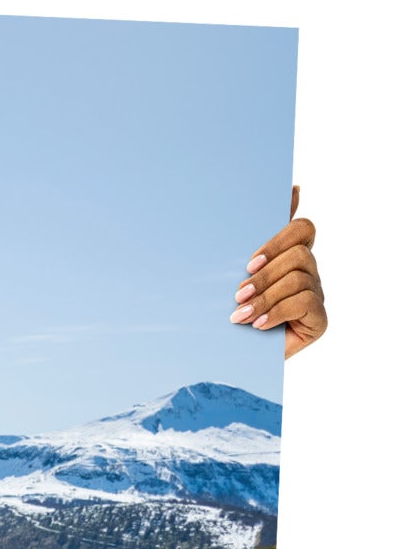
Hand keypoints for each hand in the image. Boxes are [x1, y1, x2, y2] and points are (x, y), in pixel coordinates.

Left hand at [232, 186, 325, 357]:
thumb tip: (280, 193)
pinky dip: (277, 312)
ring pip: (298, 278)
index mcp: (289, 255)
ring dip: (265, 296)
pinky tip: (258, 325)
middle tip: (238, 293)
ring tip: (240, 314)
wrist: (230, 356)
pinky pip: (305, 303)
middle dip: (265, 274)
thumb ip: (246, 239)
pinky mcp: (319, 319)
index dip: (279, 238)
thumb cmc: (230, 310)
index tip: (250, 261)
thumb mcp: (231, 274)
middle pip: (299, 252)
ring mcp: (316, 294)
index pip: (301, 228)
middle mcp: (307, 271)